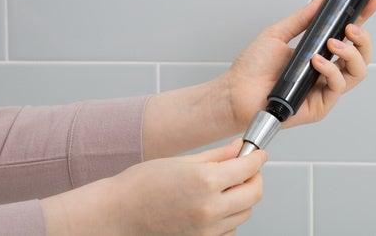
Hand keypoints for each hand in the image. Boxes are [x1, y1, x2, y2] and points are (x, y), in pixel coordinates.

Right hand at [42, 139, 266, 235]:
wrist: (118, 213)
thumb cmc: (141, 185)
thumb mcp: (182, 160)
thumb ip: (217, 155)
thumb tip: (239, 147)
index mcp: (205, 182)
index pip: (248, 168)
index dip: (257, 157)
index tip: (257, 153)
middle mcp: (210, 209)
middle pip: (254, 193)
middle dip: (254, 177)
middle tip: (245, 167)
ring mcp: (207, 230)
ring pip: (245, 212)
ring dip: (243, 197)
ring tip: (225, 185)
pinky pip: (231, 229)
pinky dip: (231, 216)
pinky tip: (215, 203)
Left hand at [224, 0, 375, 129]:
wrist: (236, 91)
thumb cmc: (252, 68)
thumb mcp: (278, 34)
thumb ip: (302, 18)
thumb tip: (321, 1)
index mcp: (318, 54)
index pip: (348, 36)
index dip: (363, 19)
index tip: (371, 2)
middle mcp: (325, 72)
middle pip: (361, 56)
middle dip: (363, 39)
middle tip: (351, 28)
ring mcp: (324, 89)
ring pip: (357, 72)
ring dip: (350, 54)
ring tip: (333, 44)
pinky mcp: (320, 105)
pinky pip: (337, 87)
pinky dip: (331, 72)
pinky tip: (317, 62)